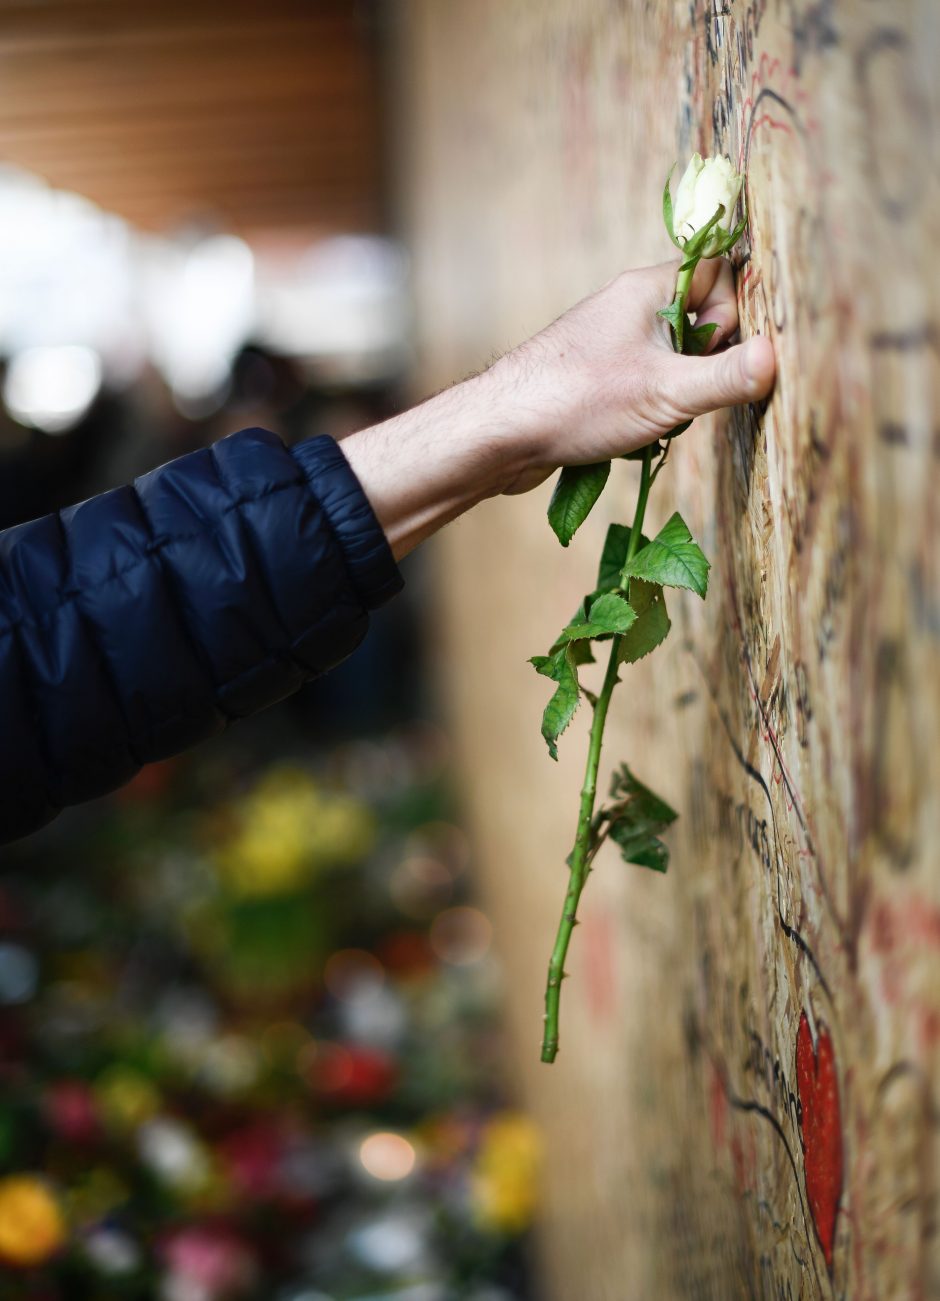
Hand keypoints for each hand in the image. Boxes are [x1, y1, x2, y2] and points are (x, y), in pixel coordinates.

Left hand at [342, 258, 775, 558]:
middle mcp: (629, 307)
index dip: (737, 312)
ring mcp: (611, 343)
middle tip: (688, 394)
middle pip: (702, 321)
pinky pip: (647, 386)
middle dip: (709, 363)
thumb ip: (726, 376)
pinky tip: (636, 435)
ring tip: (656, 419)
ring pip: (675, 360)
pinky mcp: (597, 378)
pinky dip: (652, 412)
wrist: (499, 433)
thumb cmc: (577, 400)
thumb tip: (778, 357)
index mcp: (647, 288)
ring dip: (679, 396)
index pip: (721, 273)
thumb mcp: (666, 392)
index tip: (729, 351)